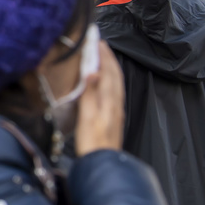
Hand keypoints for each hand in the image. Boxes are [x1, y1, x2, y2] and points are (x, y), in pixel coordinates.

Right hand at [74, 40, 124, 155]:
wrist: (102, 163)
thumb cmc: (92, 142)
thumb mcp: (88, 116)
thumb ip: (91, 93)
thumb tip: (93, 70)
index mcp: (110, 100)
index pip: (108, 72)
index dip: (103, 56)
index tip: (97, 41)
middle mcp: (116, 103)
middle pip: (115, 76)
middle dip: (108, 58)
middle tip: (100, 45)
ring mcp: (116, 110)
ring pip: (115, 83)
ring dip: (110, 68)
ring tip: (102, 58)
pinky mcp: (113, 117)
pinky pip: (114, 92)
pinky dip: (109, 80)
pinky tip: (104, 83)